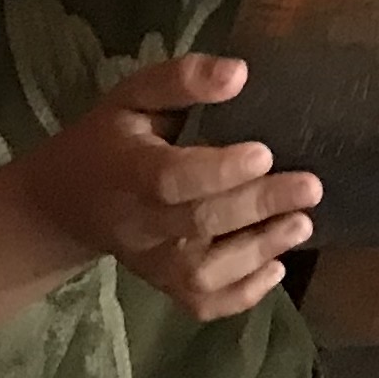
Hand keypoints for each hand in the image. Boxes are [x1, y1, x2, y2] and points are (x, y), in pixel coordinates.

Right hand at [14, 57, 322, 325]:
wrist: (67, 203)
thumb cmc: (111, 139)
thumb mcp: (134, 96)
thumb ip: (182, 80)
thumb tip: (239, 73)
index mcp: (129, 170)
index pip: (172, 178)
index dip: (218, 170)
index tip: (265, 152)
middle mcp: (141, 224)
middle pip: (198, 224)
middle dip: (258, 207)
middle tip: (311, 187)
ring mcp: (153, 262)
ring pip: (203, 273)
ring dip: (258, 252)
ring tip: (303, 224)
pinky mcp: (165, 285)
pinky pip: (202, 304)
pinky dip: (242, 295)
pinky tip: (276, 267)